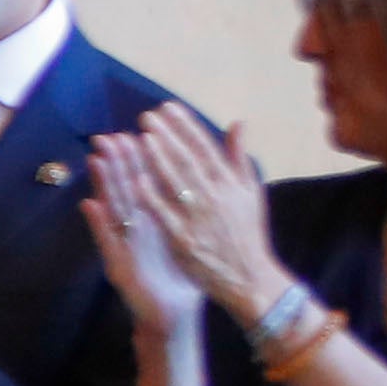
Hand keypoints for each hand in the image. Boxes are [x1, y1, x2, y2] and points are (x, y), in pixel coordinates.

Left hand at [87, 108, 285, 321]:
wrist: (249, 278)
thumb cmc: (246, 233)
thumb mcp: (250, 192)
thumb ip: (238, 158)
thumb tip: (237, 122)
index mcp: (230, 184)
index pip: (205, 148)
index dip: (186, 126)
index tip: (167, 107)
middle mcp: (216, 197)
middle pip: (189, 161)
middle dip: (168, 136)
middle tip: (148, 116)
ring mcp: (200, 217)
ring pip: (177, 183)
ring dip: (159, 159)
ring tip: (142, 137)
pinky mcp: (185, 239)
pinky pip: (166, 215)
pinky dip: (153, 197)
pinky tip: (136, 180)